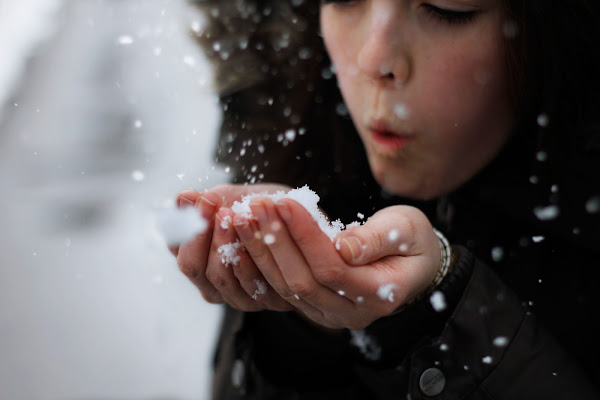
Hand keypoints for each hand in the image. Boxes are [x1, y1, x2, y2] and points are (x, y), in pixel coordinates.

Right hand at [170, 183, 294, 311]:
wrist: (297, 219)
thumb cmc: (258, 209)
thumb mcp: (229, 199)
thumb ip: (204, 202)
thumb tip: (183, 197)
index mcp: (195, 257)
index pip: (178, 247)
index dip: (187, 224)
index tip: (202, 199)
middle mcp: (211, 282)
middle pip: (193, 267)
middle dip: (204, 235)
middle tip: (219, 211)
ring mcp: (237, 296)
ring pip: (220, 278)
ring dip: (227, 245)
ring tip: (237, 218)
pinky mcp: (266, 301)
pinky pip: (253, 287)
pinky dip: (252, 262)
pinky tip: (257, 240)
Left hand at [231, 197, 440, 328]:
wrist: (415, 267)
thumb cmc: (413, 242)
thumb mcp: (407, 231)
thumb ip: (378, 239)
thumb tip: (344, 246)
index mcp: (378, 295)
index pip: (331, 268)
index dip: (305, 236)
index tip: (283, 201)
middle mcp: (351, 314)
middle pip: (301, 281)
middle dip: (274, 241)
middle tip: (254, 206)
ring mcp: (329, 314)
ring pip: (285, 287)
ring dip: (261, 250)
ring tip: (243, 215)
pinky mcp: (313, 306)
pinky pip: (281, 288)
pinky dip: (262, 260)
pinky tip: (248, 233)